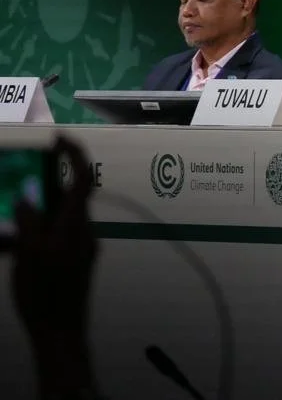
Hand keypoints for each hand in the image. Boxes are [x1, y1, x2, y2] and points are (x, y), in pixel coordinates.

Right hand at [11, 135, 98, 397]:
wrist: (61, 333)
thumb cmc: (44, 294)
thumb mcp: (30, 254)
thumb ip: (30, 220)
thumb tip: (27, 195)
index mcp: (75, 224)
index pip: (82, 178)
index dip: (73, 154)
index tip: (59, 137)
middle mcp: (82, 231)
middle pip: (67, 196)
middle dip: (45, 183)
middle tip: (20, 176)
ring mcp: (79, 247)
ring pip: (57, 218)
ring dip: (36, 212)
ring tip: (11, 215)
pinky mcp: (73, 262)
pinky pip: (53, 237)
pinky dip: (34, 234)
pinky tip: (12, 242)